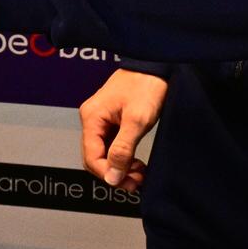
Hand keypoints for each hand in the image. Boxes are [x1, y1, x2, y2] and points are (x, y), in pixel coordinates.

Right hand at [79, 69, 167, 190]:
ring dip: (120, 167)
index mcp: (92, 117)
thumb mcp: (136, 121)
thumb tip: (112, 177)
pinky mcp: (111, 119)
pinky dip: (123, 157)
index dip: (108, 174)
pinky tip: (136, 162)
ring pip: (104, 153)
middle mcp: (92, 118)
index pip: (91, 157)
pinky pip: (111, 144)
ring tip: (140, 173)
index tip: (128, 184)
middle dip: (114, 173)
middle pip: (95, 157)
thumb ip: (122, 150)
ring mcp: (101, 118)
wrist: (156, 65)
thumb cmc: (146, 86)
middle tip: (137, 182)